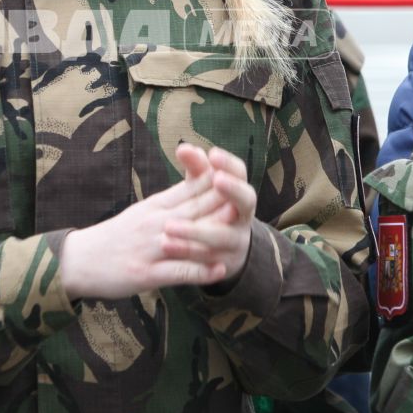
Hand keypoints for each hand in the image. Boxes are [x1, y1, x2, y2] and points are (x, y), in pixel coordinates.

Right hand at [61, 148, 241, 297]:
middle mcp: (155, 223)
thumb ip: (170, 201)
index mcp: (156, 206)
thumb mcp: (141, 212)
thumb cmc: (114, 237)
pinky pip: (177, 270)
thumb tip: (199, 186)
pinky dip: (200, 271)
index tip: (239, 175)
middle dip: (221, 201)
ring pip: (188, 238)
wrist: (77, 261)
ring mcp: (151, 248)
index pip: (190, 187)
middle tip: (246, 197)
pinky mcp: (146, 273)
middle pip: (193, 208)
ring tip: (239, 230)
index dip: (216, 180)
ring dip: (213, 233)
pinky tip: (219, 270)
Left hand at [166, 144, 255, 282]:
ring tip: (169, 226)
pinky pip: (207, 260)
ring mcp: (235, 241)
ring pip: (222, 235)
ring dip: (197, 231)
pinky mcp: (222, 264)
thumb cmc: (208, 210)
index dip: (229, 164)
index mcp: (238, 192)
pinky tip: (167, 247)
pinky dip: (187, 254)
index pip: (241, 173)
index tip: (214, 154)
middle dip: (231, 190)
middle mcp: (242, 216)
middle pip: (245, 200)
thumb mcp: (202, 189)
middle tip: (217, 179)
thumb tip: (184, 148)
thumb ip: (196, 169)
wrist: (223, 252)